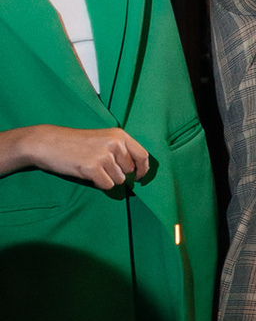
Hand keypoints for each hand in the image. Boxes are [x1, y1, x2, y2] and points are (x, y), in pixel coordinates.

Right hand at [14, 119, 151, 191]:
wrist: (48, 143)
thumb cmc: (75, 143)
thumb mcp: (102, 139)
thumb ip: (120, 150)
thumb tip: (136, 171)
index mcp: (119, 135)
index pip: (142, 155)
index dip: (143, 169)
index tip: (140, 178)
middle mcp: (115, 144)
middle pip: (129, 171)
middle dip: (117, 173)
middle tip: (99, 166)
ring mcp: (104, 155)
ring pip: (118, 180)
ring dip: (106, 178)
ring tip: (91, 167)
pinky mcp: (93, 168)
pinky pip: (107, 185)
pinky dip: (98, 183)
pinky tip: (87, 173)